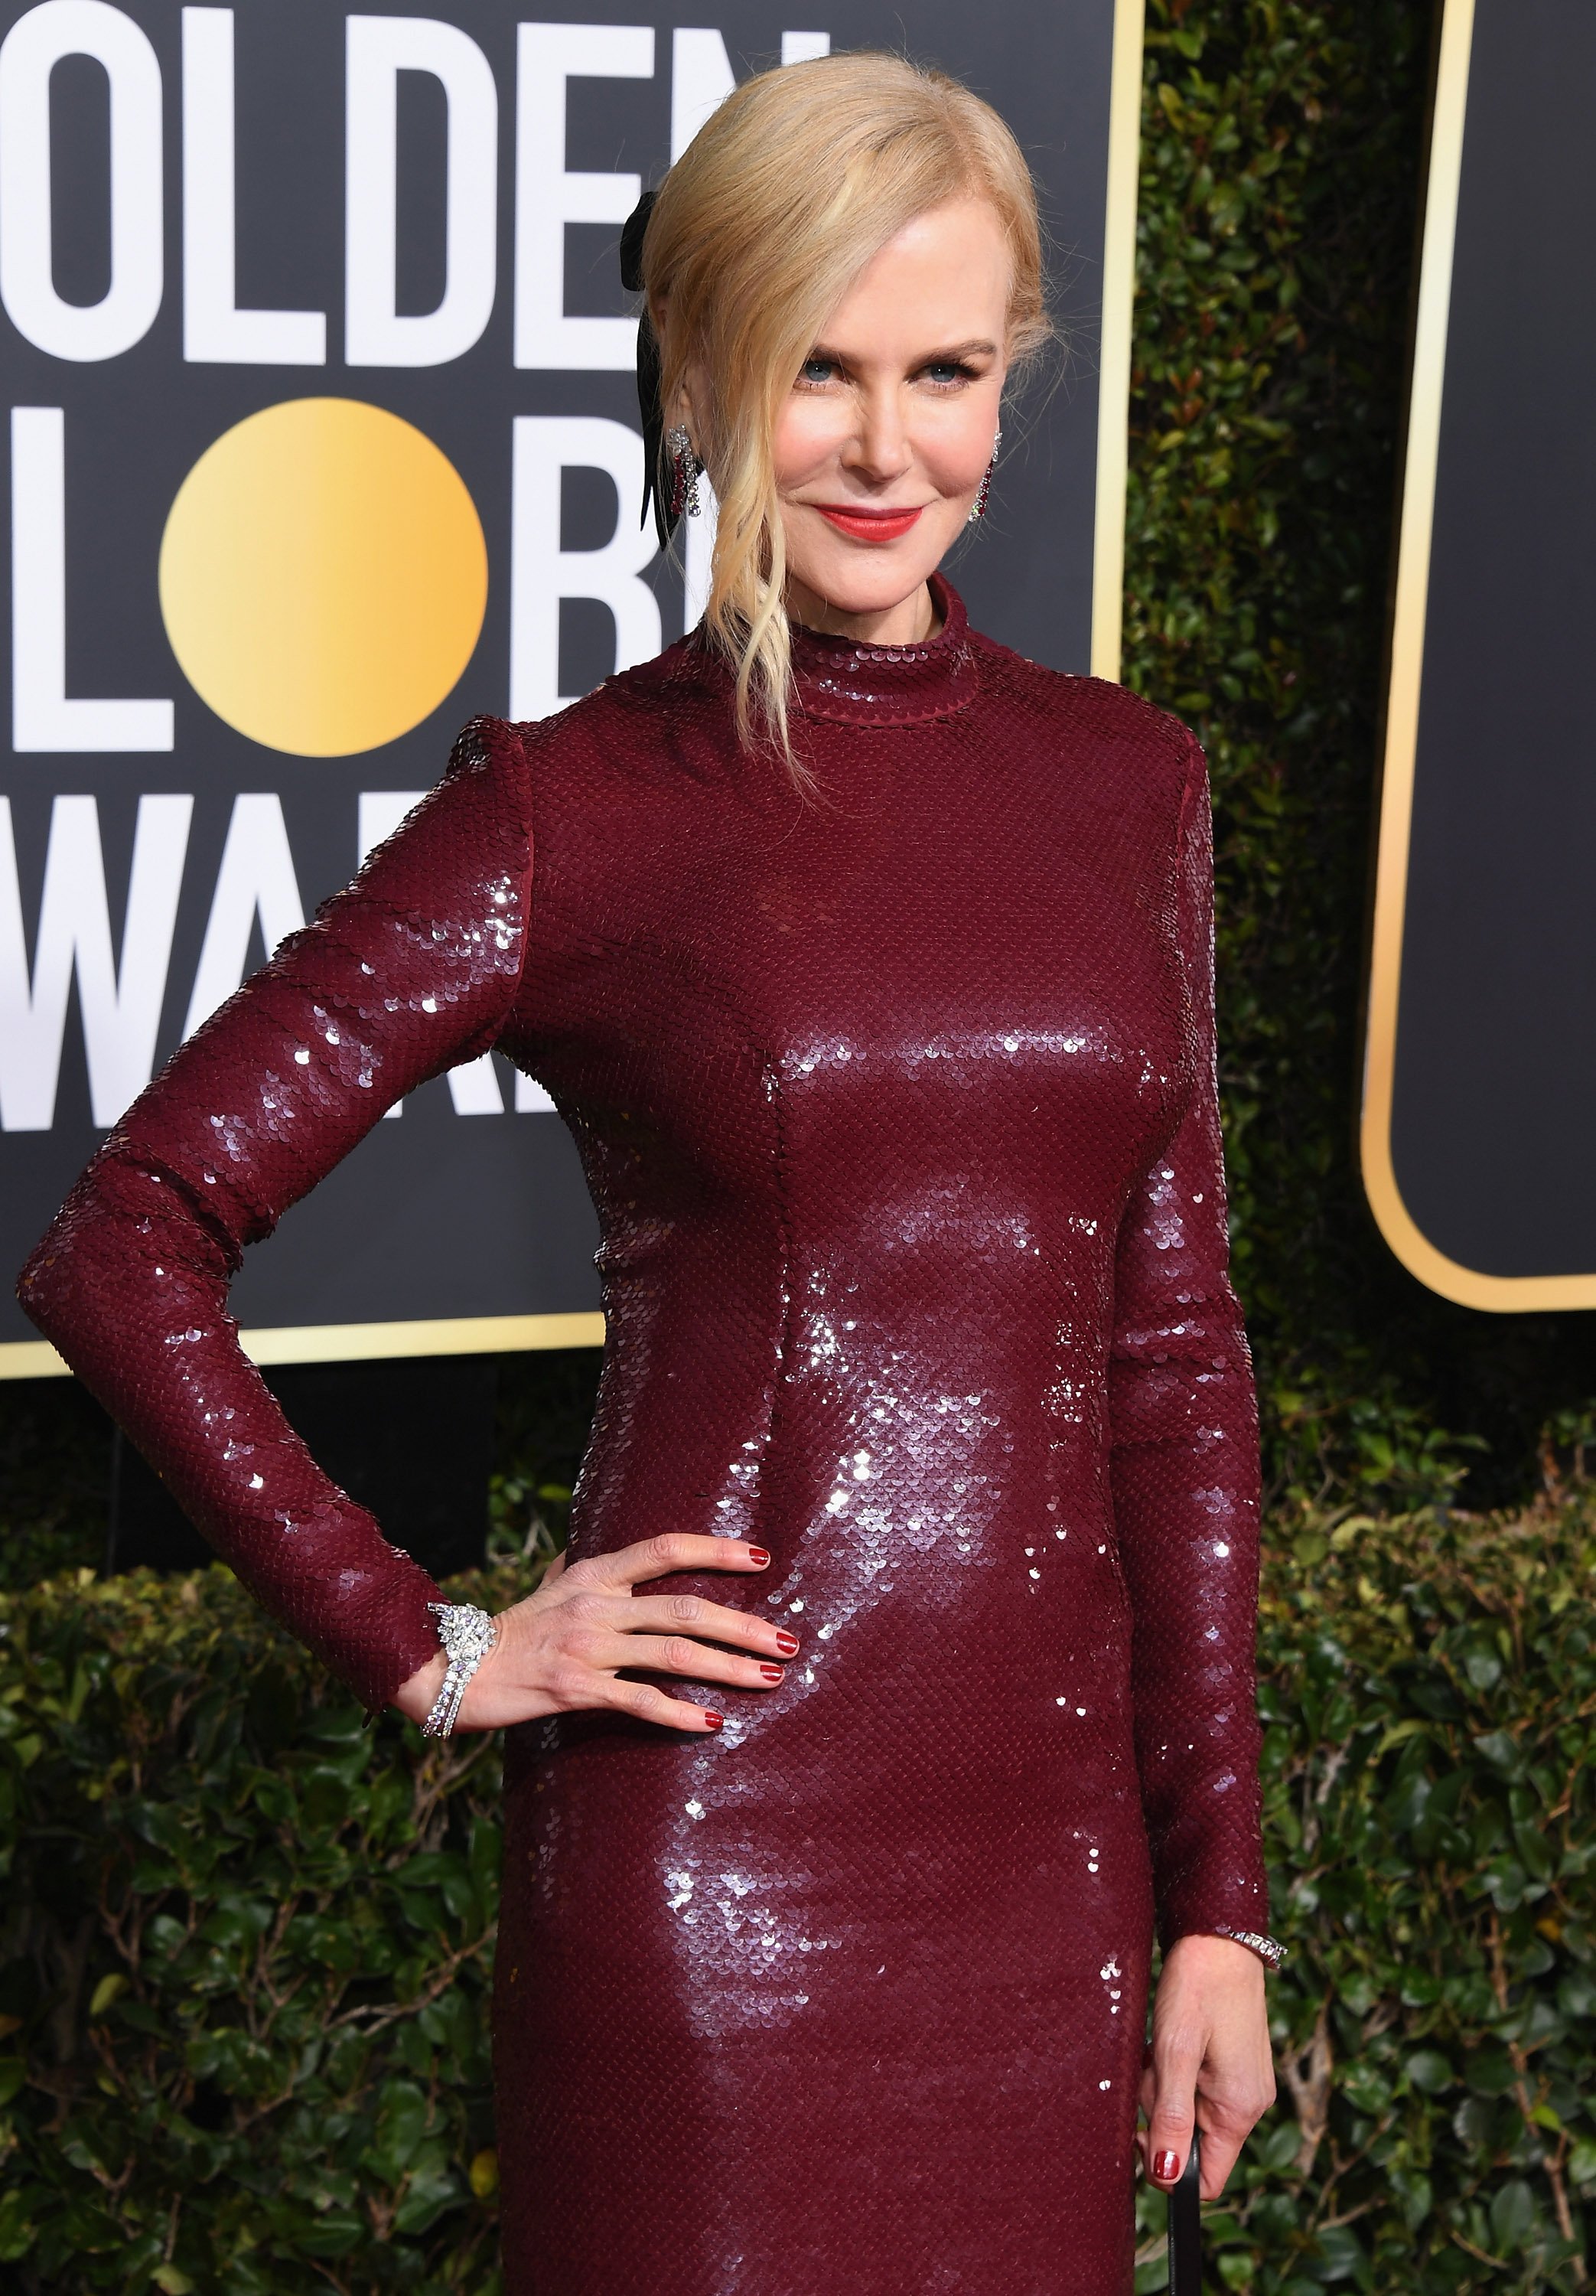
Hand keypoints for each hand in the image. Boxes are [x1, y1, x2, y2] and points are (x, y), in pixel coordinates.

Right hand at [391, 1535, 792, 1734]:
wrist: (457, 1669)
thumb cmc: (514, 1628)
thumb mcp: (554, 1584)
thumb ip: (590, 1569)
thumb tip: (619, 1555)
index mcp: (596, 1573)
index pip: (665, 1549)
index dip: (715, 1551)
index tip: (761, 1557)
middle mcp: (597, 1605)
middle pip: (687, 1609)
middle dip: (745, 1625)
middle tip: (789, 1640)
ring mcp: (588, 1648)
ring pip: (675, 1655)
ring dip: (730, 1668)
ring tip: (771, 1678)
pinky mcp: (577, 1691)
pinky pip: (640, 1702)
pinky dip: (680, 1714)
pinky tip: (712, 1723)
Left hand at [1140, 1933, 1274, 2198]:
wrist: (1218, 1936)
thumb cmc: (1198, 1986)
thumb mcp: (1174, 2052)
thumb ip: (1171, 2117)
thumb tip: (1166, 2175)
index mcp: (1240, 2109)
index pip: (1208, 2180)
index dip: (1169, 2169)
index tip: (1141, 2132)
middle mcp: (1249, 2103)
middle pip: (1192, 2142)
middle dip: (1161, 2112)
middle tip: (1152, 2066)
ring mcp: (1242, 2083)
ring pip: (1189, 2112)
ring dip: (1164, 2087)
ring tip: (1161, 2044)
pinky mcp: (1233, 2065)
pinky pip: (1195, 2088)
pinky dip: (1175, 2071)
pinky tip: (1171, 2040)